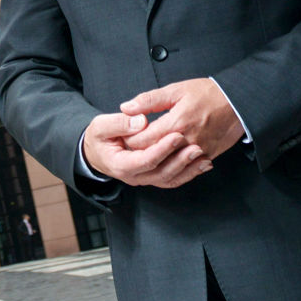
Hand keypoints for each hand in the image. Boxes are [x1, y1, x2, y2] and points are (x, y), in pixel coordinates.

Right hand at [81, 111, 213, 187]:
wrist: (96, 152)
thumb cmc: (99, 137)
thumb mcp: (101, 125)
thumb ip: (120, 123)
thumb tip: (140, 122)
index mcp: (121, 164)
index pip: (146, 159)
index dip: (162, 148)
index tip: (177, 135)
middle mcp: (134, 176)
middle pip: (161, 173)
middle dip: (180, 160)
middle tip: (196, 147)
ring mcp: (145, 179)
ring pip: (170, 179)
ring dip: (188, 169)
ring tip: (204, 157)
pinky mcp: (153, 176)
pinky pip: (173, 178)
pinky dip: (189, 173)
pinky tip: (203, 164)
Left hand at [119, 78, 244, 160]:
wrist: (239, 102)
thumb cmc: (208, 94)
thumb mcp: (176, 90)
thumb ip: (149, 100)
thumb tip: (126, 107)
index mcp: (176, 123)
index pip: (143, 140)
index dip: (128, 140)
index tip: (121, 138)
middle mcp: (186, 141)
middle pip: (154, 155)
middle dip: (138, 153)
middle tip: (126, 150)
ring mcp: (198, 151)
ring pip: (169, 166)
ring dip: (155, 163)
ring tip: (144, 157)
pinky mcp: (207, 157)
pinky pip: (186, 170)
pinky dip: (173, 168)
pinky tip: (165, 164)